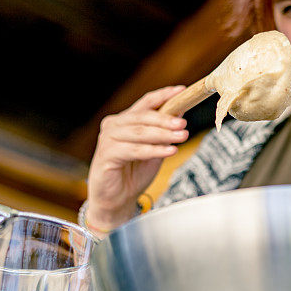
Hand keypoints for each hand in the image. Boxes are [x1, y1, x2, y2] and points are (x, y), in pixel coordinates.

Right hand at [86, 86, 188, 230]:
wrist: (117, 200)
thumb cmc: (134, 174)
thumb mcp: (154, 149)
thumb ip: (163, 133)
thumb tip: (181, 113)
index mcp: (125, 120)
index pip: (146, 102)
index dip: (164, 95)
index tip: (182, 90)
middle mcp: (113, 125)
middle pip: (143, 117)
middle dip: (166, 119)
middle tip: (184, 123)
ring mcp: (108, 139)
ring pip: (140, 132)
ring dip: (163, 134)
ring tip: (183, 136)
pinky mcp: (106, 155)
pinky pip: (135, 150)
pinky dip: (154, 150)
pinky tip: (170, 151)